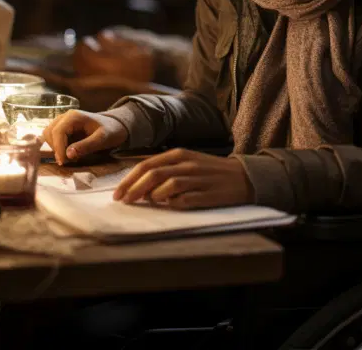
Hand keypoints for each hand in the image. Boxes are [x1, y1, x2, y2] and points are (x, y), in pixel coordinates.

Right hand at [42, 110, 127, 164]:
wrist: (116, 126)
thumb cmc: (111, 131)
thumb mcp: (102, 140)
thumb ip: (86, 146)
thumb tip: (68, 155)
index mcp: (73, 116)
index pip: (58, 132)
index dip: (58, 148)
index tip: (63, 162)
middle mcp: (65, 117)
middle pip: (50, 133)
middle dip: (57, 148)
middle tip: (69, 160)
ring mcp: (63, 122)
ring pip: (49, 135)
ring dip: (56, 148)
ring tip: (71, 156)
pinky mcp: (63, 128)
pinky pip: (53, 138)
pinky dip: (58, 146)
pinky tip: (70, 152)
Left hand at [113, 148, 253, 209]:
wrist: (244, 176)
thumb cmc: (210, 172)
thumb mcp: (187, 163)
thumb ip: (165, 170)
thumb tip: (139, 186)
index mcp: (179, 154)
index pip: (146, 165)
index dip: (129, 180)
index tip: (117, 194)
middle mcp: (187, 164)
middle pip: (153, 174)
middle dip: (134, 189)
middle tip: (123, 201)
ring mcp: (198, 178)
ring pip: (167, 186)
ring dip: (151, 196)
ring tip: (146, 204)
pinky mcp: (208, 194)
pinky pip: (184, 200)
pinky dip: (172, 204)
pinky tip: (168, 207)